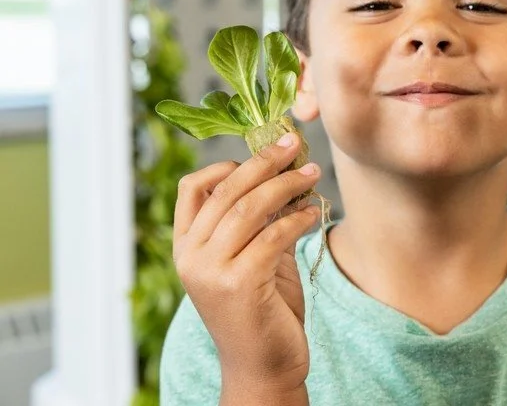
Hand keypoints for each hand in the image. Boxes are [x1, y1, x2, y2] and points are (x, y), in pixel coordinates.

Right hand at [172, 132, 320, 392]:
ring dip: (286, 185)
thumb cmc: (262, 309)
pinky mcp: (240, 285)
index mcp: (186, 247)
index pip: (192, 188)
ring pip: (249, 208)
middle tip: (295, 146)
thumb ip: (260, 220)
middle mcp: (191, 257)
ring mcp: (211, 272)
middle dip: (265, 163)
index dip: (227, 163)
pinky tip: (314, 212)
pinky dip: (297, 218)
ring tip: (312, 173)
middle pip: (226, 190)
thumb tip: (287, 173)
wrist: (264, 367)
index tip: (264, 151)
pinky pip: (273, 236)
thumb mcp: (254, 257)